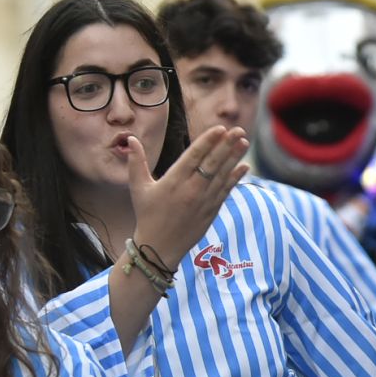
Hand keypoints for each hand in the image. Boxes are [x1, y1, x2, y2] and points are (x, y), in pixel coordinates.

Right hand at [126, 125, 249, 267]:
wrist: (159, 247)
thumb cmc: (147, 215)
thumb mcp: (138, 188)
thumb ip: (136, 162)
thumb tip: (131, 138)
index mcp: (173, 181)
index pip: (194, 156)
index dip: (208, 141)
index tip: (220, 129)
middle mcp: (191, 189)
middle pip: (212, 163)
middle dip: (226, 145)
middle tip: (238, 130)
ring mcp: (204, 201)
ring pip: (222, 175)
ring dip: (234, 158)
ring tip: (244, 141)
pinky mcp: (212, 211)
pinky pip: (226, 190)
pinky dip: (235, 178)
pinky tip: (244, 166)